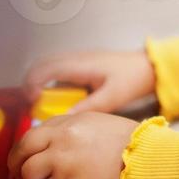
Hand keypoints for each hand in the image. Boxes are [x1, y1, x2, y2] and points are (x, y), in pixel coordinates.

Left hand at [8, 112, 136, 178]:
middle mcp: (63, 136)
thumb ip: (82, 131)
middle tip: (20, 174)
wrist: (151, 165)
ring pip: (29, 172)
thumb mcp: (106, 127)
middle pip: (24, 146)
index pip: (39, 129)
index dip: (31, 146)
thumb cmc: (138, 149)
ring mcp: (62, 159)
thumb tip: (66, 147)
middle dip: (17, 162)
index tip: (30, 156)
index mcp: (75, 120)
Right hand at [22, 49, 155, 113]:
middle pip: (41, 65)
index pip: (46, 69)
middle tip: (31, 105)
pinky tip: (55, 98)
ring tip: (40, 104)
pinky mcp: (80, 64)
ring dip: (39, 82)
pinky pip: (57, 70)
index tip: (32, 101)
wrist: (148, 66)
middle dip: (31, 84)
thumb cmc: (132, 79)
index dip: (33, 84)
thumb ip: (88, 107)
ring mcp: (77, 59)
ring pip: (47, 66)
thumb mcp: (112, 97)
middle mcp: (75, 58)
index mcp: (81, 65)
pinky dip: (49, 82)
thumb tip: (64, 120)